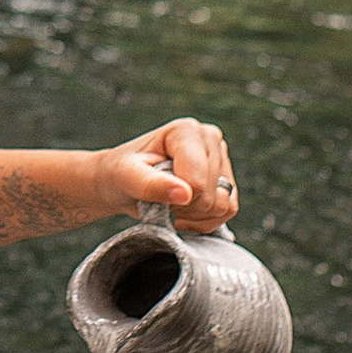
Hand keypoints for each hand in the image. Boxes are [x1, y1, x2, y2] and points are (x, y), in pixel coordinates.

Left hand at [96, 118, 237, 235]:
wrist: (123, 182)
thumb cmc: (122, 174)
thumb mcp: (126, 177)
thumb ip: (151, 184)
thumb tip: (185, 194)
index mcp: (186, 131)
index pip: (198, 181)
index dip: (177, 197)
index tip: (155, 191)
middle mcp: (209, 139)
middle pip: (212, 195)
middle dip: (185, 207)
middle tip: (161, 199)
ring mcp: (220, 158)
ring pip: (224, 204)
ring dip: (195, 215)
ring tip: (172, 204)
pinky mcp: (226, 179)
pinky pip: (229, 211)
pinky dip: (206, 221)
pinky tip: (184, 214)